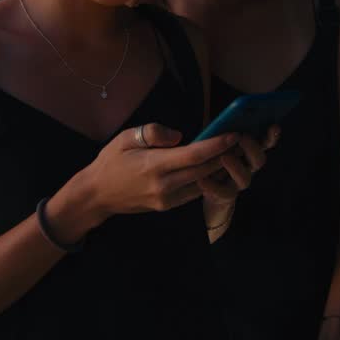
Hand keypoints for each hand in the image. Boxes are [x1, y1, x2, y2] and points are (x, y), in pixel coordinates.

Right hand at [80, 123, 238, 218]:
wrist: (97, 194)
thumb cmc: (111, 161)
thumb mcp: (126, 137)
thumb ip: (153, 133)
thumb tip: (179, 137)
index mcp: (153, 166)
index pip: (192, 156)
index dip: (216, 146)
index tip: (233, 135)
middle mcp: (163, 185)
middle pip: (203, 171)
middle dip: (225, 156)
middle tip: (242, 141)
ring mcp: (166, 199)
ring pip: (202, 183)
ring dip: (220, 169)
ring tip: (234, 153)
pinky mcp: (167, 205)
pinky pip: (194, 192)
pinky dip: (207, 179)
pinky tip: (216, 167)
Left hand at [197, 124, 280, 201]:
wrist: (206, 191)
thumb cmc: (212, 160)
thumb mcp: (216, 145)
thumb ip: (222, 134)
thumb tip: (225, 119)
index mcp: (248, 151)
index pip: (264, 142)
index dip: (271, 136)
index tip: (274, 126)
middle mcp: (248, 167)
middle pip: (259, 160)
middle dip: (252, 148)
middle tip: (242, 137)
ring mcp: (238, 182)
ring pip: (245, 178)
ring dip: (236, 167)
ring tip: (224, 157)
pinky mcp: (226, 196)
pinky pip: (223, 192)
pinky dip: (213, 186)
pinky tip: (202, 180)